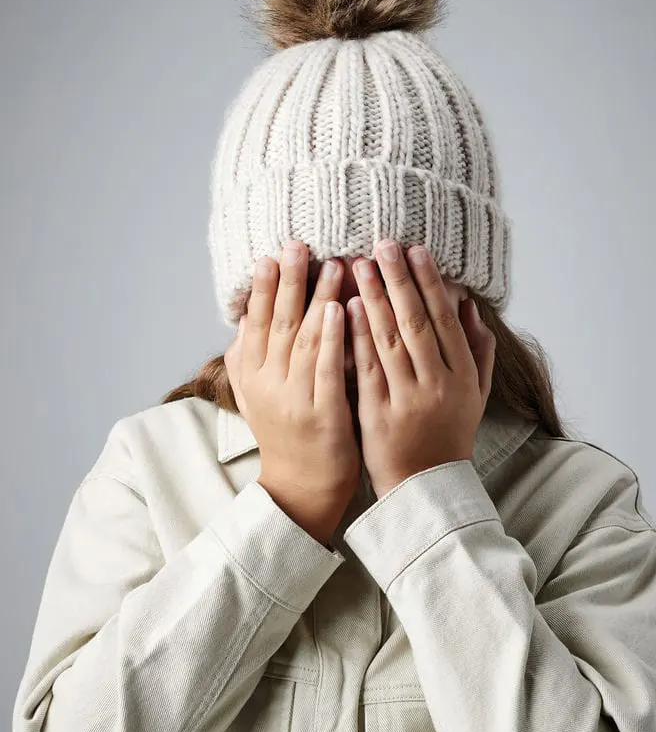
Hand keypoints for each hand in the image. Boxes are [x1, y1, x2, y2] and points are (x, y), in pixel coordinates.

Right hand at [224, 242, 361, 545]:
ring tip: (332, 265)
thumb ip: (248, 359)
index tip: (270, 253)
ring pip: (302, 340)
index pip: (254, 322)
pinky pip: (325, 369)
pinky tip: (340, 310)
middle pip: (276, 322)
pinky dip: (330, 338)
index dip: (261, 287)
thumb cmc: (286, 435)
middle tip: (298, 243)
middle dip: (287, 281)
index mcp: (251, 375)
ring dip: (316, 299)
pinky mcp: (321, 414)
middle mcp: (267, 383)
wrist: (301, 488)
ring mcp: (293, 398)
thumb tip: (240, 322)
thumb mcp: (257, 396)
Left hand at [345, 241, 495, 499]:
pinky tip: (347, 307)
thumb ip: (478, 351)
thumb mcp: (475, 396)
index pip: (446, 320)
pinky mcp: (378, 415)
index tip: (416, 251)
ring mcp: (408, 400)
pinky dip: (358, 336)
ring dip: (375, 299)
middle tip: (383, 244)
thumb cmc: (448, 436)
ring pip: (392, 341)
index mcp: (463, 377)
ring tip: (360, 265)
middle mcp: (439, 386)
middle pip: (418, 323)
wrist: (425, 488)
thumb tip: (469, 306)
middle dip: (400, 281)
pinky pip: (368, 368)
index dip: (430, 283)